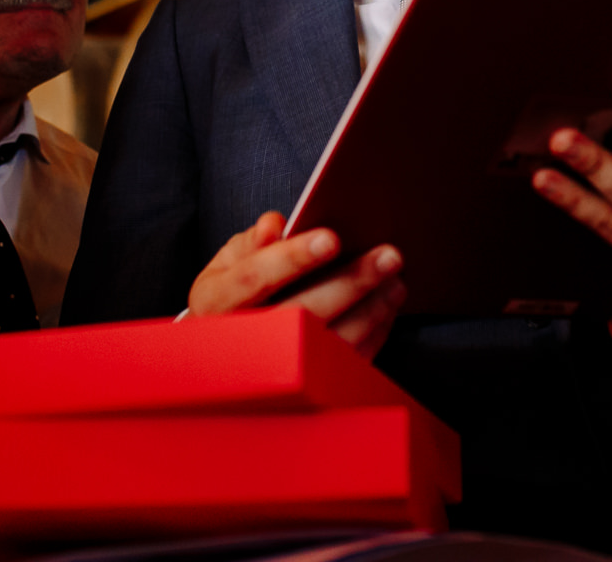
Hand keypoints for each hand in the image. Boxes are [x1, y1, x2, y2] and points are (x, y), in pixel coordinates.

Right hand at [188, 211, 406, 358]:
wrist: (225, 352)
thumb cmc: (232, 293)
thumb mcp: (228, 263)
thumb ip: (251, 242)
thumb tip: (275, 226)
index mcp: (215, 303)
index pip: (255, 277)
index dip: (293, 257)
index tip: (333, 237)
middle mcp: (242, 341)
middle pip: (302, 313)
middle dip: (350, 283)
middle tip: (389, 255)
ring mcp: (275, 368)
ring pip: (331, 344)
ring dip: (371, 310)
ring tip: (396, 280)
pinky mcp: (305, 385)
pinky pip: (346, 364)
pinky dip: (373, 335)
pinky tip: (387, 307)